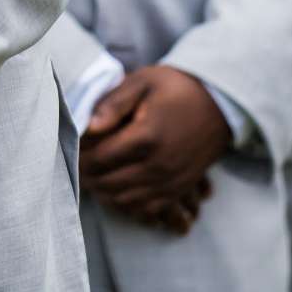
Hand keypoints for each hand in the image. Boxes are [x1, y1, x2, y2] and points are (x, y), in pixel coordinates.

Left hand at [78, 67, 229, 234]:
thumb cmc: (176, 88)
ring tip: (92, 175)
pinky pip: (146, 208)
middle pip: (108, 183)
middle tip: (76, 163)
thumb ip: (113, 104)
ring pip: (124, 200)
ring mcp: (171, 181)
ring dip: (104, 191)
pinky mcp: (179, 189)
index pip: (99, 158)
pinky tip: (116, 188)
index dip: (79, 155)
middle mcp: (159, 165)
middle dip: (87, 175)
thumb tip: (87, 126)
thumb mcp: (143, 82)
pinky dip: (126, 202)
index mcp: (146, 137)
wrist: (220, 103)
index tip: (71, 147)